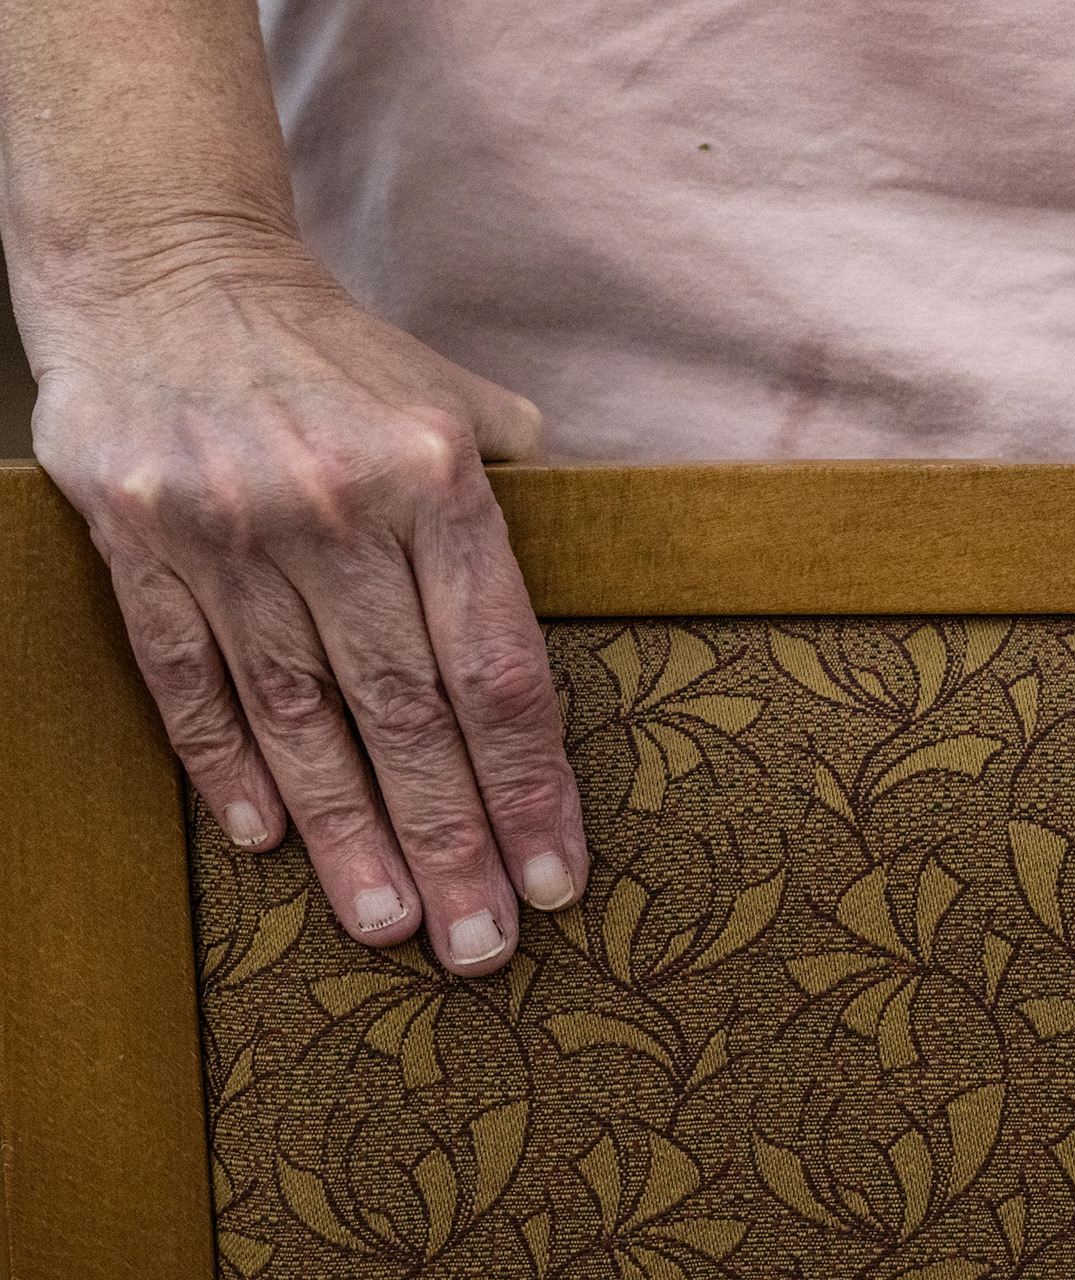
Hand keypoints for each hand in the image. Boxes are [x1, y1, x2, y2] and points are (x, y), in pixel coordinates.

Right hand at [28, 234, 586, 974]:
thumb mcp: (455, 394)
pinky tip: (270, 840)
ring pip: (300, 714)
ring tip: (390, 926)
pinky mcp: (136, 540)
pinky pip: (187, 675)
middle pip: (410, 713)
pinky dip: (227, 760)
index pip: (499, 667)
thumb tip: (590, 570)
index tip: (558, 875)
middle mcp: (336, 510)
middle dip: (454, 841)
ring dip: (349, 831)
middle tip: (484, 948)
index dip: (532, 783)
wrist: (168, 266)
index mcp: (435, 478)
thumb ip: (522, 489)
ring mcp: (228, 529)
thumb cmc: (336, 353)